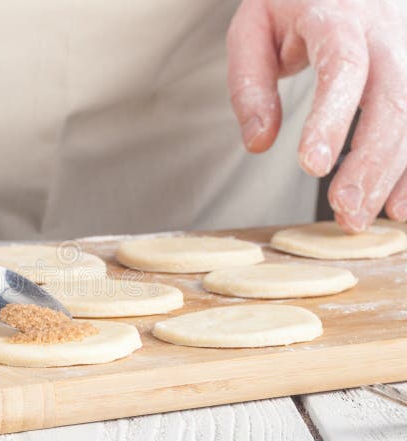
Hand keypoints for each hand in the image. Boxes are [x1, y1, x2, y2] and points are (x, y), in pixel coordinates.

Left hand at [227, 0, 406, 231]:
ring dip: (394, 173)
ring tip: (362, 218)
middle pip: (393, 97)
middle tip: (345, 212)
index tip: (312, 166)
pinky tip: (399, 205)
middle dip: (371, 162)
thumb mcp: (252, 27)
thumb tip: (258, 142)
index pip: (342, 66)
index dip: (332, 118)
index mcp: (337, 13)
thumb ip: (249, 84)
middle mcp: (387, 28)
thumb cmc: (292, 1)